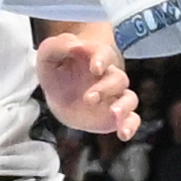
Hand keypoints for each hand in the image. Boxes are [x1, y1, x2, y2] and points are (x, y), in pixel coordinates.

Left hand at [35, 21, 138, 142]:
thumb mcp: (50, 52)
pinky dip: (131, 125)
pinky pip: (131, 119)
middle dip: (106, 88)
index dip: (102, 59)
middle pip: (118, 78)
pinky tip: (124, 134)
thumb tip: (76, 46)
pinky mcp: (114, 115)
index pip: (104, 54)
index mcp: (96, 57)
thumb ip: (61, 45)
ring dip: (124, 106)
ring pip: (130, 98)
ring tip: (114, 113)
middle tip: (88, 98)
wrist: (58, 90)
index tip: (95, 67)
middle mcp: (109, 76)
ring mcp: (114, 96)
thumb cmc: (56, 66)